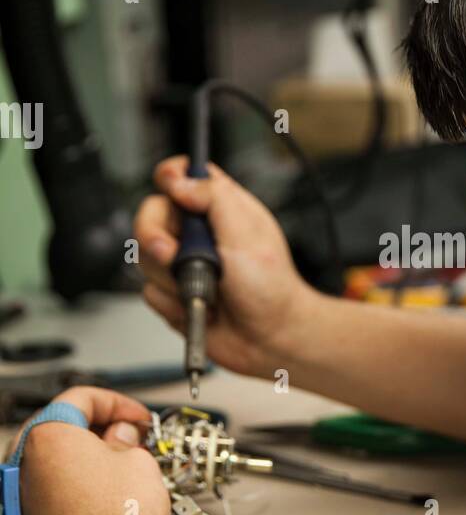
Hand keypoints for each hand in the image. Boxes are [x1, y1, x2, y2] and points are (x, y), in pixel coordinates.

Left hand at [12, 387, 170, 514]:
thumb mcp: (138, 460)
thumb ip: (125, 442)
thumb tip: (120, 440)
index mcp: (46, 435)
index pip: (81, 400)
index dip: (118, 403)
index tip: (137, 417)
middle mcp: (23, 465)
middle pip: (60, 432)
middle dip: (98, 432)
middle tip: (128, 440)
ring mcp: (22, 500)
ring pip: (54, 466)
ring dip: (86, 463)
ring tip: (121, 472)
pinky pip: (52, 497)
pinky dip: (76, 491)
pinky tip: (105, 501)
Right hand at [134, 158, 316, 378]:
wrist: (269, 339)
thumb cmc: (271, 289)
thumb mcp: (247, 232)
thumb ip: (214, 198)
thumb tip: (180, 181)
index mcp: (220, 209)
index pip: (183, 175)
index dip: (170, 175)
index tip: (168, 184)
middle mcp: (198, 232)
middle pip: (151, 214)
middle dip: (154, 235)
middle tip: (172, 254)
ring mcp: (184, 263)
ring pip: (145, 257)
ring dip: (172, 277)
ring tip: (207, 289)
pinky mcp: (173, 293)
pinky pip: (150, 292)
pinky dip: (173, 302)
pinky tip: (201, 307)